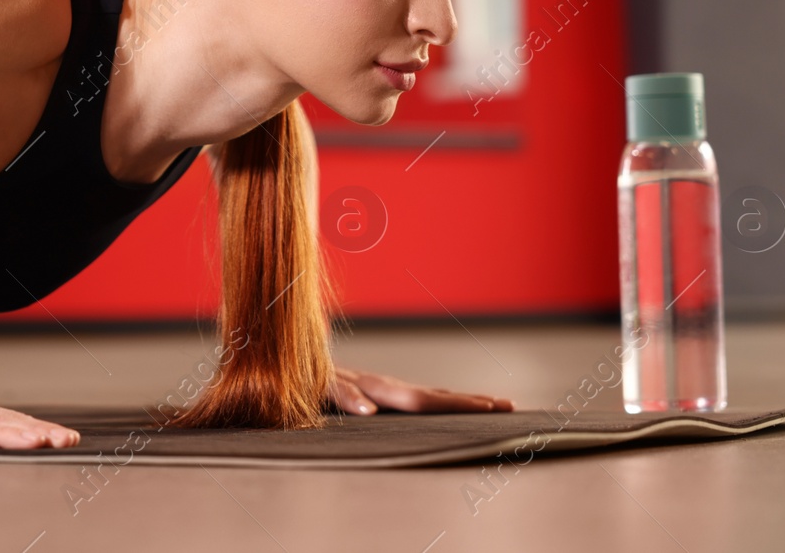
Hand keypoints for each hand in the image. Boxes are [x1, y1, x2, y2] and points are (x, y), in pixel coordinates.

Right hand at [328, 365, 514, 414]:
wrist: (280, 366)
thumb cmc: (317, 391)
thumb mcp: (350, 402)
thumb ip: (373, 407)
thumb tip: (396, 419)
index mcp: (385, 392)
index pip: (433, 398)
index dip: (466, 403)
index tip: (504, 406)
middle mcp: (375, 385)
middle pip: (425, 396)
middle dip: (464, 402)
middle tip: (502, 405)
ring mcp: (352, 383)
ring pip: (392, 392)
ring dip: (427, 401)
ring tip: (458, 408)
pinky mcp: (323, 385)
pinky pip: (338, 393)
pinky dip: (353, 401)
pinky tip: (365, 412)